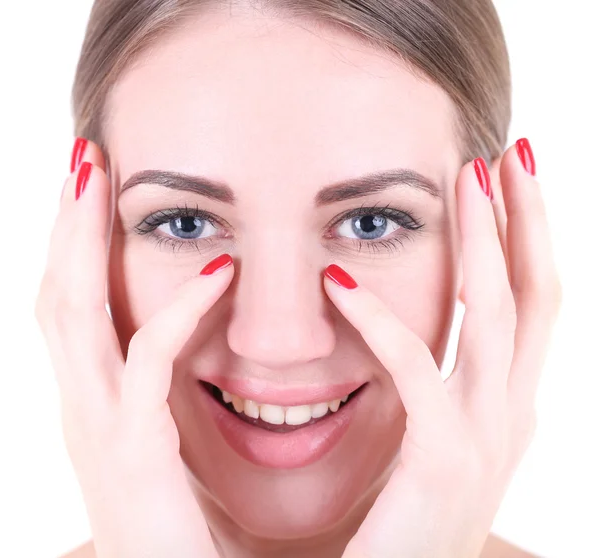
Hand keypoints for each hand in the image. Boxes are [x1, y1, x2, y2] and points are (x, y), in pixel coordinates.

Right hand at [35, 141, 232, 557]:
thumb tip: (192, 335)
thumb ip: (165, 391)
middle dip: (65, 223)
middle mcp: (83, 406)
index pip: (72, 304)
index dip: (75, 243)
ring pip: (74, 314)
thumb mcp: (166, 441)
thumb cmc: (184, 523)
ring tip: (99, 176)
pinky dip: (176, 316)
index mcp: (94, 400)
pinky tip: (217, 274)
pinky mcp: (132, 455)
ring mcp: (98, 429)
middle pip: (57, 292)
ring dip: (83, 242)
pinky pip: (147, 367)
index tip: (93, 187)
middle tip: (84, 157)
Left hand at [324, 142, 561, 557]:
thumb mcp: (436, 440)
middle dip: (527, 220)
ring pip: (497, 315)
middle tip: (507, 153)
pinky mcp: (442, 459)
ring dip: (484, 242)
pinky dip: (379, 323)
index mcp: (507, 405)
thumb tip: (427, 333)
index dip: (530, 238)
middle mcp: (512, 413)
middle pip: (536, 293)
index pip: (533, 303)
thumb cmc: (405, 518)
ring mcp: (487, 437)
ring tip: (468, 177)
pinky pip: (416, 373)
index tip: (509, 179)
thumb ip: (439, 389)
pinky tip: (338, 281)